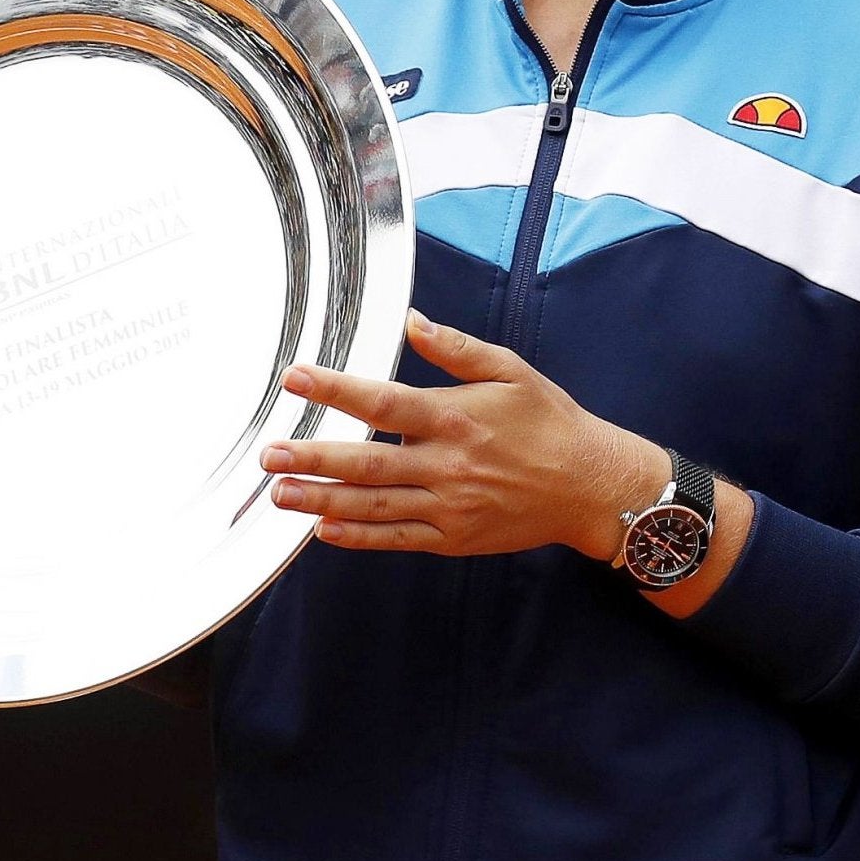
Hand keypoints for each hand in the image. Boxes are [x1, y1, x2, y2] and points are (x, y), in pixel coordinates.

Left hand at [261, 312, 663, 561]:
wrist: (590, 485)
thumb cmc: (550, 421)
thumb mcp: (511, 370)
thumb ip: (456, 348)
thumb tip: (410, 321)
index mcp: (457, 417)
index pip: (384, 402)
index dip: (336, 389)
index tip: (296, 377)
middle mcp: (447, 464)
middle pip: (367, 462)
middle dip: (313, 457)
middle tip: (268, 455)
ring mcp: (448, 506)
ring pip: (373, 505)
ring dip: (322, 500)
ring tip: (279, 495)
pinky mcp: (453, 538)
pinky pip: (396, 539)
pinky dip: (358, 536)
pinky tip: (324, 530)